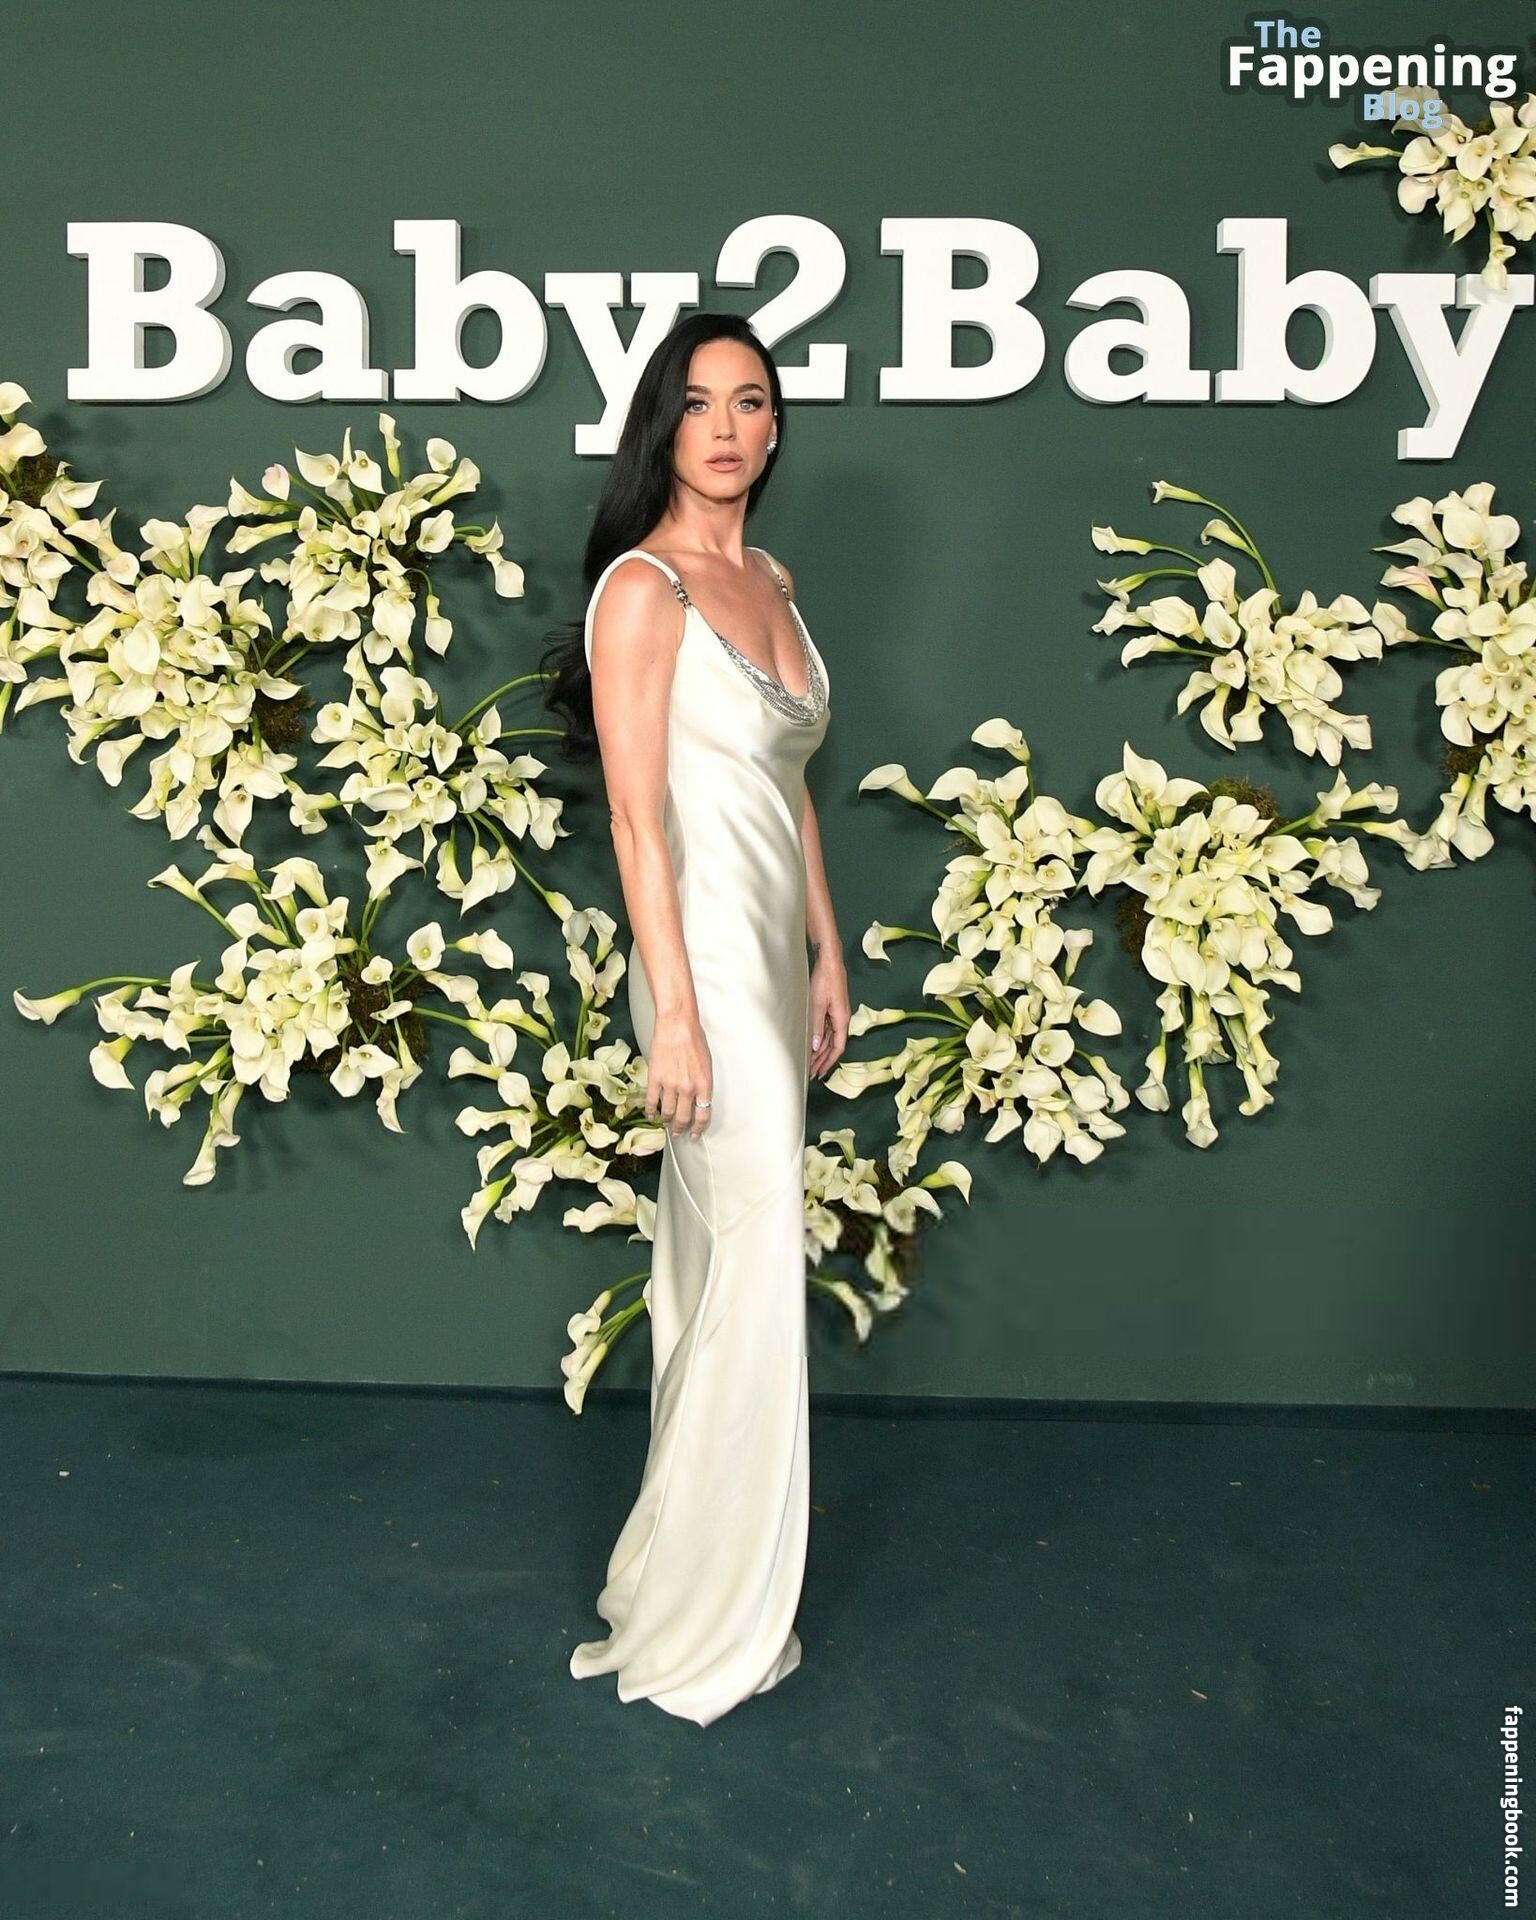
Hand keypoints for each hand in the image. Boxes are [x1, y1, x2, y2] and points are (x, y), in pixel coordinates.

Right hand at [644, 1011, 713, 1137]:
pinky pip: (652, 1101)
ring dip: (667, 1121)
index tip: (694, 1134)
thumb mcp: (707, 1064)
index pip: (703, 1115)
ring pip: (668, 1112)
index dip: (698, 1128)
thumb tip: (699, 1098)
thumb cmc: (694, 1039)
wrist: (677, 1024)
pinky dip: (651, 1110)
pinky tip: (651, 1115)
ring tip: (666, 1125)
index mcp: (704, 1084)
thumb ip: (703, 1083)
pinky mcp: (655, 1078)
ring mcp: (670, 1084)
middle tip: (678, 1133)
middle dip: (681, 1128)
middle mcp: (688, 1088)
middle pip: (684, 1117)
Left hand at [808, 948, 849, 1079]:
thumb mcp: (818, 1004)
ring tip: (810, 1063)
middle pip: (834, 1045)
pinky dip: (820, 1039)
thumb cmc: (825, 979)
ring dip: (821, 1051)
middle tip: (811, 1073)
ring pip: (830, 1038)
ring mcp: (837, 1013)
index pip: (838, 1047)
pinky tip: (812, 1044)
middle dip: (823, 1060)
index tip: (819, 1073)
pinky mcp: (832, 1008)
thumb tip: (816, 1047)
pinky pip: (827, 1029)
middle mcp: (842, 1018)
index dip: (829, 1061)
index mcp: (842, 1019)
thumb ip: (816, 1026)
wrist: (830, 961)